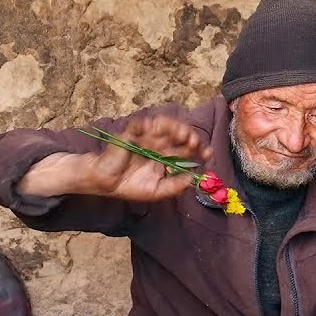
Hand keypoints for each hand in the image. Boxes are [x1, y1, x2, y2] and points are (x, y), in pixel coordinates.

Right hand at [83, 115, 213, 200]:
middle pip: (179, 134)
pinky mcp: (130, 134)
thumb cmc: (131, 186)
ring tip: (182, 135)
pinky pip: (140, 125)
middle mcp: (160, 144)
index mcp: (167, 156)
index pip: (187, 149)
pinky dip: (148, 124)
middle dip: (190, 136)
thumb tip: (192, 180)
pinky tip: (156, 128)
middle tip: (195, 143)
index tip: (208, 154)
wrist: (106, 184)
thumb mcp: (157, 191)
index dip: (199, 149)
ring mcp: (146, 137)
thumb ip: (174, 186)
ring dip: (174, 127)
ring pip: (164, 125)